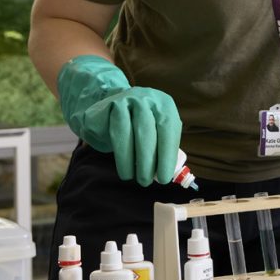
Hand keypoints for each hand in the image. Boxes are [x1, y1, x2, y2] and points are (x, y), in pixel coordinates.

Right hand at [57, 55, 181, 185]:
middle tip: (146, 181)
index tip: (164, 177)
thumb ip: (163, 147)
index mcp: (165, 105)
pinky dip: (120, 153)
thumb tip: (170, 173)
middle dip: (148, 160)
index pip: (169, 131)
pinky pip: (115, 132)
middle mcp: (149, 99)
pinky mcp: (110, 106)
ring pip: (130, 132)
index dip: (167, 156)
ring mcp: (128, 100)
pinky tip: (122, 168)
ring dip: (132, 159)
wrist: (109, 105)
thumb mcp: (156, 132)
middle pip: (149, 132)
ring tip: (133, 177)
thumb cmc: (139, 126)